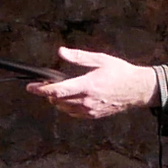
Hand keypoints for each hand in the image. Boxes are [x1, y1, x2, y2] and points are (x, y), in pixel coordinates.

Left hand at [31, 45, 162, 120]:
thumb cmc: (120, 72)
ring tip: (57, 91)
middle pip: (58, 101)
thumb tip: (61, 52)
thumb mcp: (100, 59)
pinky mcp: (94, 115)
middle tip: (45, 85)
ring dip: (57, 101)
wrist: (137, 89)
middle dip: (48, 93)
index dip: (41, 89)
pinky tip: (69, 99)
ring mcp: (90, 110)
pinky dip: (67, 107)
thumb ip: (79, 57)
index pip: (58, 90)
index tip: (31, 87)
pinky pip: (74, 114)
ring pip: (64, 109)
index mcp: (87, 85)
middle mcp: (87, 100)